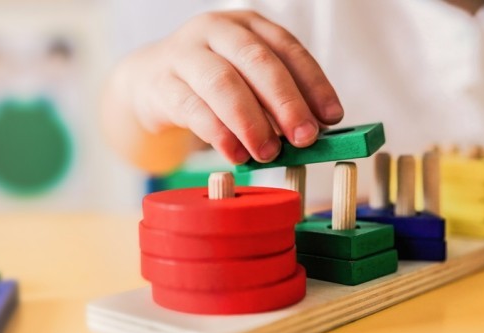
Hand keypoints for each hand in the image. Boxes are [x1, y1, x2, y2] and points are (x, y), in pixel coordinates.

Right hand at [107, 10, 343, 168]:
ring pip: (223, 83)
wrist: (151, 82)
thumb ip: (277, 101)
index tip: (332, 117)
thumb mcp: (248, 81)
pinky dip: (219, 134)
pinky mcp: (162, 84)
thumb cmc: (212, 84)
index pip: (287, 48)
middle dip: (286, 102)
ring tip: (269, 153)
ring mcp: (185, 54)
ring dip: (252, 122)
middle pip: (257, 61)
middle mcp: (217, 31)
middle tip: (305, 138)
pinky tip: (236, 155)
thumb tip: (313, 133)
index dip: (313, 83)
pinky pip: (193, 108)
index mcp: (248, 26)